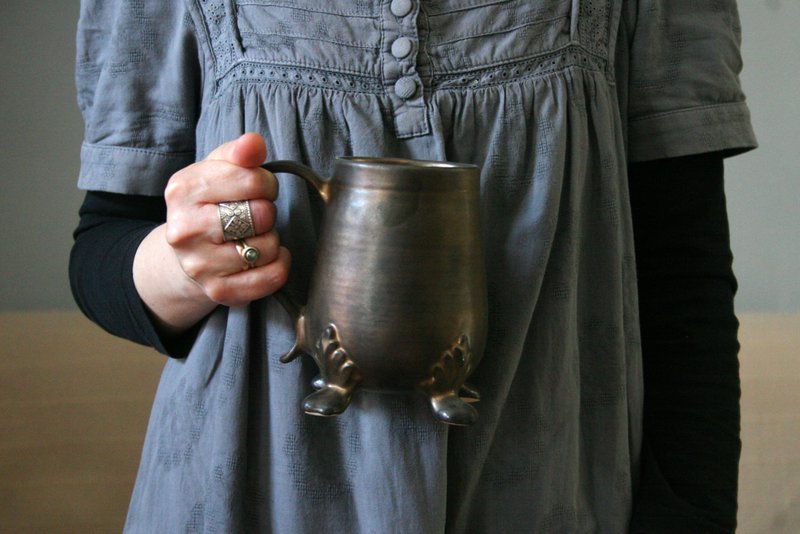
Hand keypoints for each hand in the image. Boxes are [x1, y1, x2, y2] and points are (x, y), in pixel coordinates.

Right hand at [133, 133, 289, 333]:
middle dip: (268, 212)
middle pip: (260, 215)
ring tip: (254, 236)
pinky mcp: (217, 291)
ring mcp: (199, 265)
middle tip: (257, 215)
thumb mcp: (218, 170)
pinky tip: (267, 257)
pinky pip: (271, 277)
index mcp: (183, 190)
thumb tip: (253, 143)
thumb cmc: (210, 204)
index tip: (259, 189)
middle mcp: (185, 230)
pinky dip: (279, 265)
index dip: (266, 183)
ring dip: (272, 240)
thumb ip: (239, 153)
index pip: (251, 180)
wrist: (186, 253)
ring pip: (267, 247)